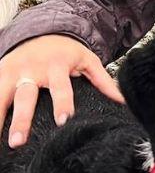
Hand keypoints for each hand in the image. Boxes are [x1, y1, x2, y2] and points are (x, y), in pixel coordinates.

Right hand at [1, 34, 124, 147]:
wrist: (43, 30)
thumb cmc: (68, 52)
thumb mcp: (88, 61)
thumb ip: (103, 81)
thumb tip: (124, 100)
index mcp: (56, 66)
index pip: (61, 88)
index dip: (62, 104)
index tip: (63, 121)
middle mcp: (31, 70)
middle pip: (25, 97)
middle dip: (21, 120)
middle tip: (18, 142)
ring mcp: (11, 71)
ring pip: (0, 96)